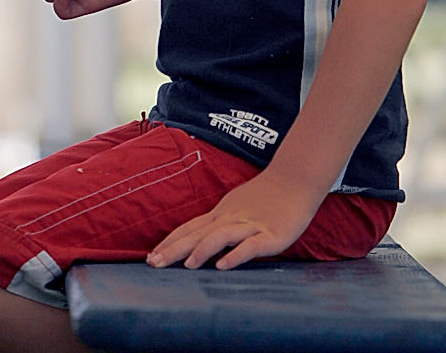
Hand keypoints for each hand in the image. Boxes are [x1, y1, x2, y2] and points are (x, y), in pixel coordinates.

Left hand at [146, 170, 317, 270]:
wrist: (295, 179)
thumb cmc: (266, 196)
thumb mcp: (236, 207)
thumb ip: (220, 225)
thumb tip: (199, 243)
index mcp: (221, 213)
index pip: (190, 228)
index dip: (170, 242)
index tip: (150, 257)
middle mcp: (231, 218)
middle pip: (198, 233)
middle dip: (175, 249)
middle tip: (153, 264)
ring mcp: (250, 225)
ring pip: (221, 236)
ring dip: (202, 250)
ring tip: (187, 265)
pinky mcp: (270, 234)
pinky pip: (250, 245)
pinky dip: (235, 255)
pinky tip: (223, 266)